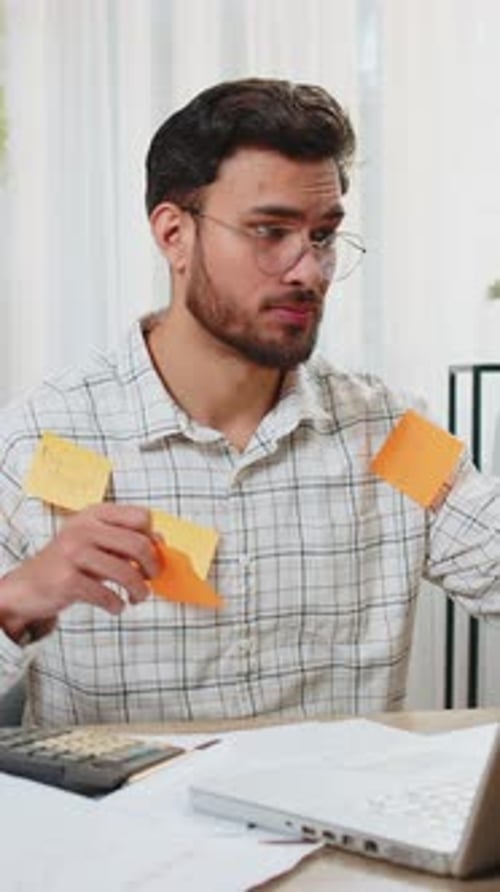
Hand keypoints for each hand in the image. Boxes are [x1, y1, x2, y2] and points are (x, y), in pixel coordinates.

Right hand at [0, 503, 160, 639]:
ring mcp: (73, 553)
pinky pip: (107, 595)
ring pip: (126, 572)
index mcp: (94, 513)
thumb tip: (161, 542)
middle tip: (151, 579)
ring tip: (138, 597)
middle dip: (153, 567)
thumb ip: (124, 538)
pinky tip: (116, 606)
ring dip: (140, 591)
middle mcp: (83, 528)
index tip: (152, 555)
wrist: (28, 586)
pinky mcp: (67, 580)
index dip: (153, 538)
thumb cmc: (69, 563)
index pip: (140, 516)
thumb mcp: (95, 541)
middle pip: (138, 544)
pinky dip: (117, 605)